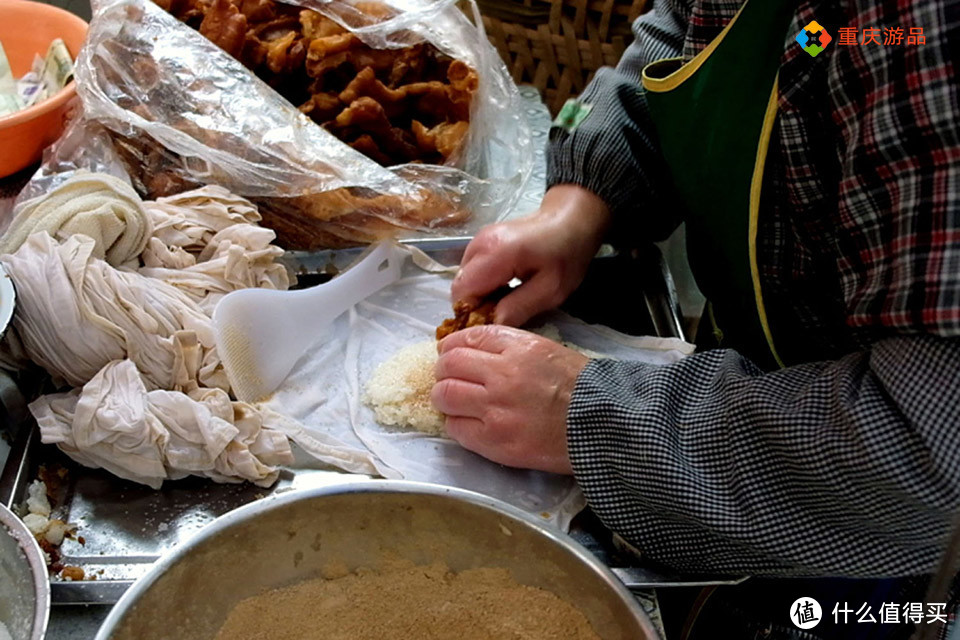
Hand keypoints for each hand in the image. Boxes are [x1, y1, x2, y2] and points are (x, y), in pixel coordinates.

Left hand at [431, 324, 589, 473]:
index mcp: (517, 347)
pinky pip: (456, 428)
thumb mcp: (546, 350)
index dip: (451, 347)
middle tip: (451, 380)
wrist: (602, 426)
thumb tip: (472, 352)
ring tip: (456, 403)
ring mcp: (496, 409)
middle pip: (448, 365)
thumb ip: (508, 348)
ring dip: (446, 398)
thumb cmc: (581, 388)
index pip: (466, 338)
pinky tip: (471, 424)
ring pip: (445, 396)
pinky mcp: (495, 441)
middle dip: (444, 372)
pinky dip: (458, 425)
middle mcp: (502, 374)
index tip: (451, 356)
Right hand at [452, 184, 610, 326]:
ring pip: (464, 280)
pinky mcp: (481, 242)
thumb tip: (491, 326)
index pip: (462, 293)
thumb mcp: (550, 290)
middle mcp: (479, 244)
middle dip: (477, 304)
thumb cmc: (565, 254)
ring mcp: (477, 240)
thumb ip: (518, 309)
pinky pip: (471, 271)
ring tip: (508, 297)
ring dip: (481, 294)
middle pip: (460, 286)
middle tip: (504, 311)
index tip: (494, 321)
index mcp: (495, 254)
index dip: (473, 313)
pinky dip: (483, 284)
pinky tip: (505, 285)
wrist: (570, 220)